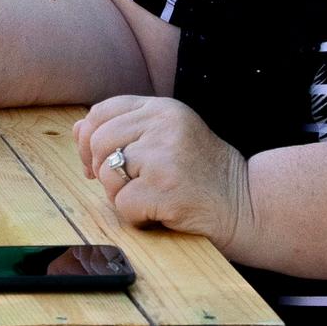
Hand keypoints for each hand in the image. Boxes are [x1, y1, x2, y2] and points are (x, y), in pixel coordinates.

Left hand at [77, 95, 252, 252]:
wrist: (249, 205)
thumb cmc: (204, 175)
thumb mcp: (166, 138)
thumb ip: (125, 130)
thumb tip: (77, 129)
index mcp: (162, 108)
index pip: (101, 112)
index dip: (90, 140)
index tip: (101, 162)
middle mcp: (164, 124)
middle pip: (98, 142)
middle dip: (103, 170)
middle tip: (128, 187)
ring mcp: (166, 155)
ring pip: (107, 173)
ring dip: (122, 195)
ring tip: (152, 198)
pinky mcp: (167, 189)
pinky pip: (123, 205)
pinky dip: (137, 217)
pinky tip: (162, 213)